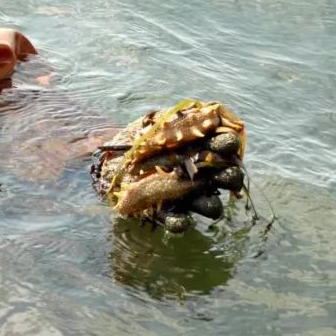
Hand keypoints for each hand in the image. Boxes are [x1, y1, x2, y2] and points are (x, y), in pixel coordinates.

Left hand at [93, 102, 246, 231]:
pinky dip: (180, 222)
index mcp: (201, 148)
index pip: (225, 145)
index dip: (228, 144)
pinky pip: (178, 220)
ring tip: (206, 199)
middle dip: (229, 176)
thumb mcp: (156, 121)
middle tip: (222, 174)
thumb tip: (209, 112)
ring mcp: (186, 195)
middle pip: (227, 178)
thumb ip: (180, 118)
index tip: (225, 143)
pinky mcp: (166, 212)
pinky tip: (179, 221)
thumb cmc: (136, 137)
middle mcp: (200, 174)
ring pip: (211, 205)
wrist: (107, 158)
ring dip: (210, 203)